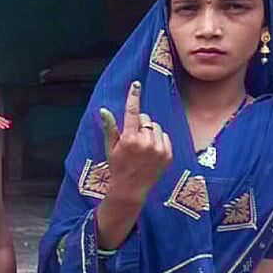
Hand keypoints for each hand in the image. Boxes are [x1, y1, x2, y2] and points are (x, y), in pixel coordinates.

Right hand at [101, 81, 172, 203]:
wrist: (131, 188)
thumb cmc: (118, 165)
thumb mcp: (111, 146)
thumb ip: (110, 127)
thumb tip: (104, 110)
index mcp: (129, 140)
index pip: (132, 112)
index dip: (133, 97)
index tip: (136, 84)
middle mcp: (146, 143)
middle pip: (144, 119)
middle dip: (138, 124)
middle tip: (132, 138)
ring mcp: (159, 150)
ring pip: (156, 127)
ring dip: (149, 132)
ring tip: (142, 146)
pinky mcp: (168, 155)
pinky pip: (165, 137)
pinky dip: (158, 140)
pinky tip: (151, 152)